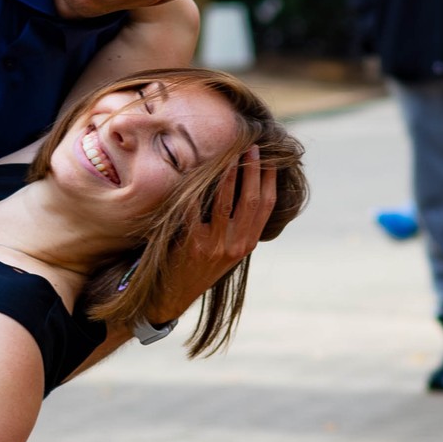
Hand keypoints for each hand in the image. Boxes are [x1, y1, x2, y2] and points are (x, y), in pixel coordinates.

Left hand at [145, 145, 277, 325]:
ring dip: (229, 174)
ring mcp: (215, 246)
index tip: (270, 158)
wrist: (172, 294)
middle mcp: (236, 245)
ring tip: (229, 154)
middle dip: (253, 170)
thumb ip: (237, 226)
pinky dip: (196, 190)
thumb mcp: (226, 250)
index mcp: (248, 243)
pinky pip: (195, 210)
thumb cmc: (199, 266)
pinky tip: (197, 172)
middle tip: (251, 147)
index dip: (270, 180)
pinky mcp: (192, 245)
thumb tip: (245, 189)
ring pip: (226, 202)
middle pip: (252, 200)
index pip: (267, 206)